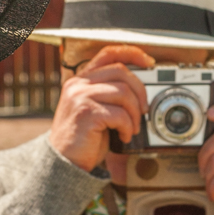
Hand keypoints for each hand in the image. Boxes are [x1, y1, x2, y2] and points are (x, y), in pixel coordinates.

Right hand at [49, 45, 152, 171]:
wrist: (64, 161)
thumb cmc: (83, 138)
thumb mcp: (95, 109)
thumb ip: (109, 94)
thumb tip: (141, 91)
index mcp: (81, 80)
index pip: (108, 54)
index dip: (132, 53)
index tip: (149, 63)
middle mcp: (78, 84)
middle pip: (121, 72)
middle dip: (139, 92)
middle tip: (143, 111)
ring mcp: (80, 97)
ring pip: (123, 92)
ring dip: (134, 114)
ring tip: (132, 128)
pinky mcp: (86, 113)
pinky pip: (120, 114)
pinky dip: (127, 127)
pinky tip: (123, 136)